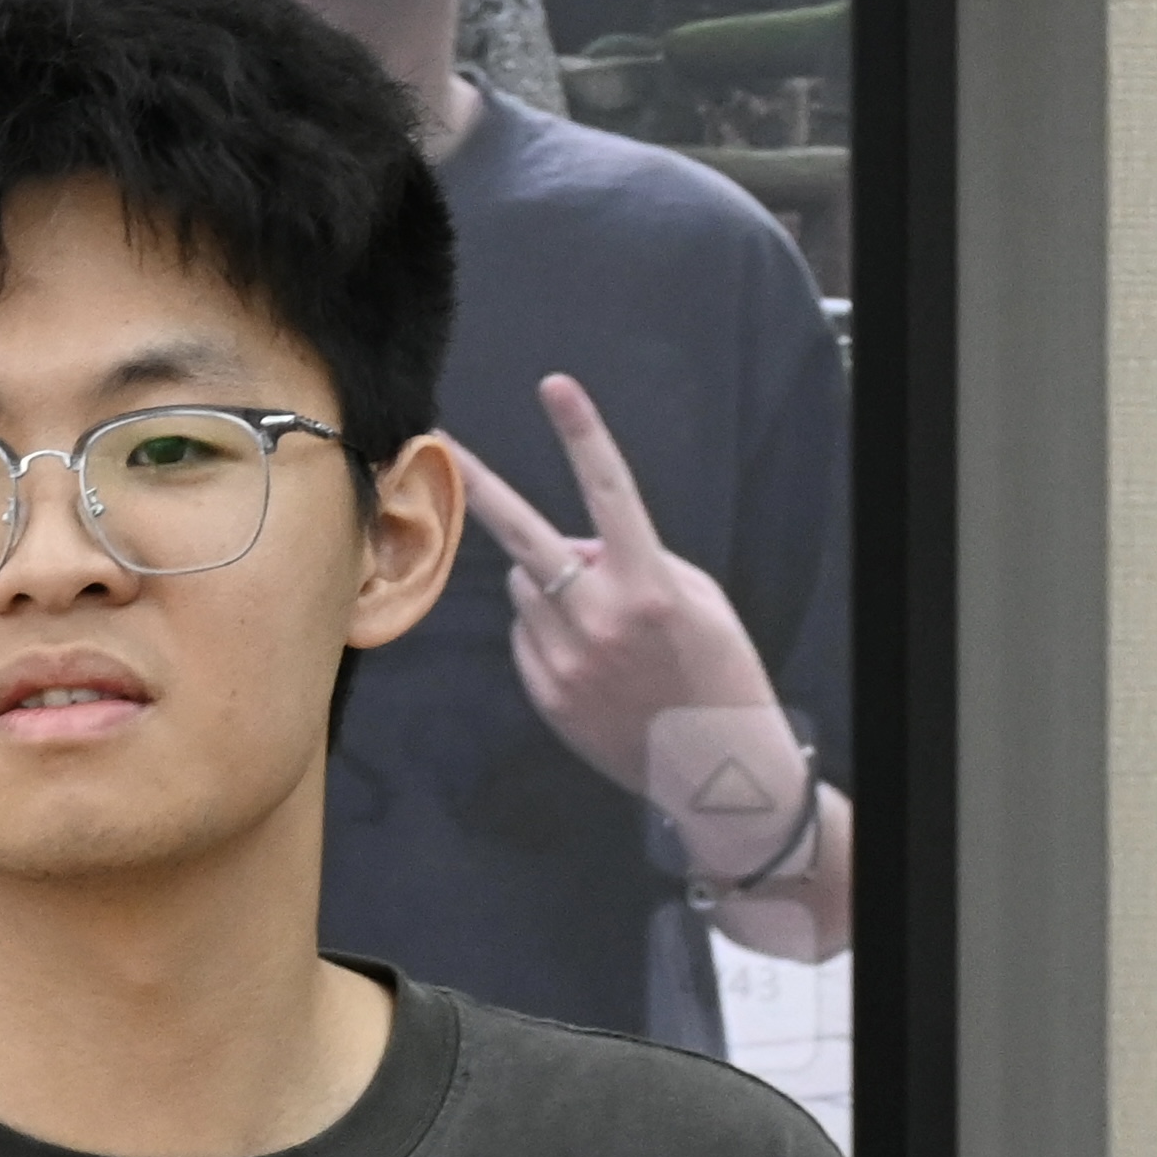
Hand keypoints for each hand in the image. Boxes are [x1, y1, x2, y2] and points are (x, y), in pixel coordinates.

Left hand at [456, 372, 799, 872]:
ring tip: (604, 624)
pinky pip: (527, 635)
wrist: (715, 769)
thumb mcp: (699, 599)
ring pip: (527, 586)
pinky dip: (549, 632)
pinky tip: (594, 663)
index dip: (583, 435)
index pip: (610, 493)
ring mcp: (566, 660)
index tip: (557, 387)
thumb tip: (573, 546)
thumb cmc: (717, 673)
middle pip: (523, 536)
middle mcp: (600, 619)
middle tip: (439, 441)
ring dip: (550, 584)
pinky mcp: (547, 693)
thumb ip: (636, 559)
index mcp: (648, 585)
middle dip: (480, 485)